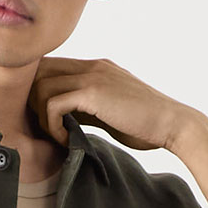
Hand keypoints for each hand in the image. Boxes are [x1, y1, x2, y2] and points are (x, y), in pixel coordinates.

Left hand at [29, 55, 196, 153]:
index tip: (52, 123)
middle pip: (40, 71)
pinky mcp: (93, 92)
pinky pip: (53, 104)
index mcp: (95, 68)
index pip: (52, 68)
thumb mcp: (111, 113)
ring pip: (41, 86)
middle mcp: (91, 65)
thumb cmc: (147, 126)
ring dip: (43, 118)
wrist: (173, 124)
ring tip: (60, 138)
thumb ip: (88, 110)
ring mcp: (92, 75)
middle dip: (35, 103)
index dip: (41, 95)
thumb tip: (66, 121)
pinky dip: (53, 126)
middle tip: (49, 130)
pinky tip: (67, 141)